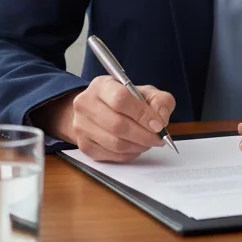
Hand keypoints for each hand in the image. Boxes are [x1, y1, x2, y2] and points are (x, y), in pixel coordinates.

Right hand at [35, 77, 175, 162]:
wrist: (98, 110)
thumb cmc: (125, 100)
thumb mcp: (145, 92)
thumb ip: (159, 101)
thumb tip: (160, 118)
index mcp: (101, 85)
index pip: (120, 99)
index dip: (142, 114)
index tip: (158, 124)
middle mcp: (86, 104)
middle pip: (117, 125)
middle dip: (143, 135)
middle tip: (158, 138)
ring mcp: (81, 126)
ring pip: (114, 143)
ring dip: (138, 146)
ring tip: (149, 142)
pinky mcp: (83, 145)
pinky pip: (110, 155)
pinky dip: (128, 154)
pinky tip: (136, 147)